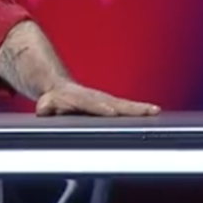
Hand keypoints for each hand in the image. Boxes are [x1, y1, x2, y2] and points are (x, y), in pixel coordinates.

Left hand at [35, 82, 160, 116]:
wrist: (57, 87)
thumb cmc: (52, 99)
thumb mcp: (45, 104)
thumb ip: (46, 107)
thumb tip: (45, 109)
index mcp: (81, 99)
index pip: (93, 105)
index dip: (102, 108)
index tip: (112, 111)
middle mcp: (97, 99)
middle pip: (117, 104)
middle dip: (133, 108)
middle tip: (150, 110)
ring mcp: (106, 102)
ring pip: (126, 106)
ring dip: (141, 109)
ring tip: (156, 111)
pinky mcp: (112, 106)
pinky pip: (128, 109)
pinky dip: (141, 112)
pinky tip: (155, 114)